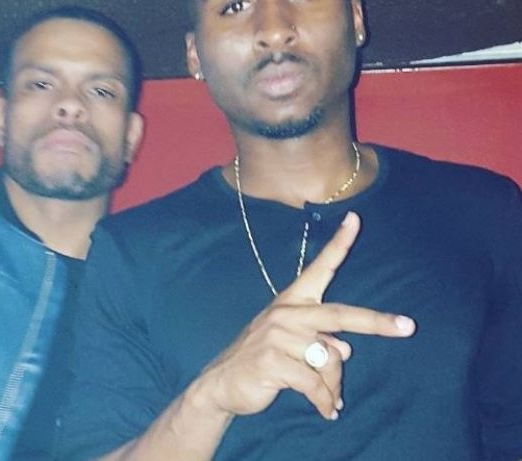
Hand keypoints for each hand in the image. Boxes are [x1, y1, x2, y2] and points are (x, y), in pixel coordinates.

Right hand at [193, 212, 415, 420]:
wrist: (221, 383)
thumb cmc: (262, 359)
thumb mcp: (290, 344)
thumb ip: (319, 342)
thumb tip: (346, 351)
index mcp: (291, 302)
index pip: (319, 269)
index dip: (338, 244)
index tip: (356, 219)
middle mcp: (286, 313)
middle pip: (339, 315)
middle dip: (375, 322)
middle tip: (408, 326)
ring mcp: (277, 336)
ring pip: (330, 360)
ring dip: (332, 384)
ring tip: (325, 397)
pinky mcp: (272, 362)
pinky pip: (315, 383)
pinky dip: (324, 401)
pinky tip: (325, 410)